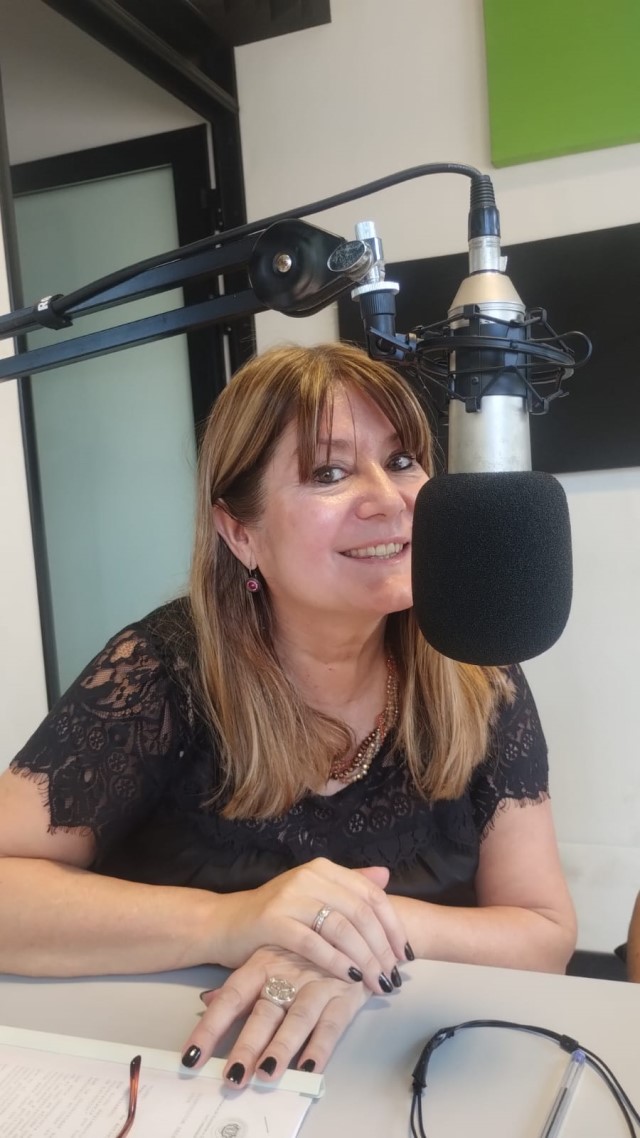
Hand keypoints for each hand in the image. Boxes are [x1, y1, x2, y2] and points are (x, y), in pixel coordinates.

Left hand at [181, 944, 397, 1084]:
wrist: (356, 924)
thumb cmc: (305, 949)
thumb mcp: (270, 957)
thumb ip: (241, 984)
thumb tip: (206, 1001)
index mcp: (263, 964)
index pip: (231, 997)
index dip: (211, 1027)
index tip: (191, 1057)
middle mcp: (286, 975)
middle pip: (263, 1012)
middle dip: (247, 1045)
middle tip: (233, 1076)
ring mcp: (316, 984)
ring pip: (296, 1019)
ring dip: (282, 1046)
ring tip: (267, 1073)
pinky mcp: (345, 995)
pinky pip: (332, 1024)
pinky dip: (321, 1046)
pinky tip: (310, 1068)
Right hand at [209, 858, 409, 993]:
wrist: (226, 924)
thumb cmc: (276, 915)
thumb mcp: (313, 895)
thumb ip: (348, 886)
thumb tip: (386, 876)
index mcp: (324, 869)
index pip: (371, 895)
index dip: (393, 926)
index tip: (405, 956)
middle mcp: (310, 877)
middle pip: (360, 913)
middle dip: (382, 949)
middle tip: (393, 977)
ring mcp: (291, 897)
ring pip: (342, 929)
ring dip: (365, 960)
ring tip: (377, 983)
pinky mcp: (273, 921)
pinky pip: (314, 944)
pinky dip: (336, 962)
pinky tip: (350, 978)